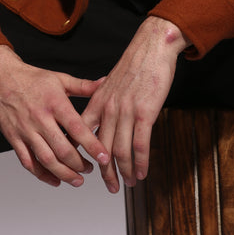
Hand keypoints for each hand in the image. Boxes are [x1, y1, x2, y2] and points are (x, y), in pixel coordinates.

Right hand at [0, 45, 109, 187]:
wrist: (0, 76)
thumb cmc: (30, 78)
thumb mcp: (60, 78)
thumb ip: (83, 85)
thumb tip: (104, 83)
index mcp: (54, 103)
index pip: (77, 129)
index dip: (92, 145)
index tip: (104, 157)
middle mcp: (40, 119)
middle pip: (63, 150)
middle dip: (80, 165)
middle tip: (90, 170)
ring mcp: (26, 130)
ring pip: (47, 160)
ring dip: (64, 174)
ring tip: (76, 179)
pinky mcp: (14, 138)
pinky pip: (28, 162)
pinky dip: (42, 175)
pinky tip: (54, 179)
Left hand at [81, 16, 188, 192]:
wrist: (150, 47)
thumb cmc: (134, 65)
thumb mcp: (110, 83)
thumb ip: (104, 103)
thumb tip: (102, 121)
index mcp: (97, 101)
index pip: (83, 133)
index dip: (83, 154)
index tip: (84, 170)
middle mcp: (108, 108)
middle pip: (102, 149)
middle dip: (106, 172)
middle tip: (110, 187)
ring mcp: (125, 111)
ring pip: (121, 150)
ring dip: (124, 171)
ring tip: (128, 183)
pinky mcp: (144, 112)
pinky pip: (140, 144)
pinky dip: (140, 162)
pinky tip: (142, 172)